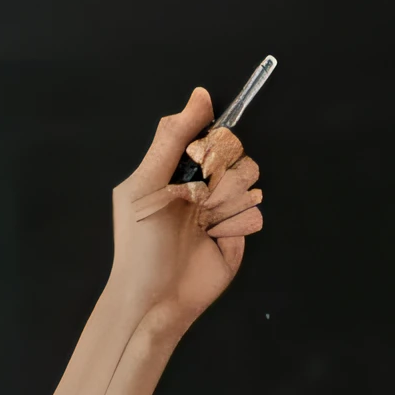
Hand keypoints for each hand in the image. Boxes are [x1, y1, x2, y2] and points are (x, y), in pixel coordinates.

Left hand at [108, 87, 265, 334]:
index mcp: (177, 168)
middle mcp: (202, 183)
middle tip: (195, 200)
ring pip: (248, 178)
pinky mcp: (240, 232)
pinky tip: (215, 238)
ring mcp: (223, 207)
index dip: (212, 141)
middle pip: (234, 152)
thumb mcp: (145, 184)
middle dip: (216, 175)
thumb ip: (172, 139)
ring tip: (203, 224)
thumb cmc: (140, 242)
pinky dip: (235, 223)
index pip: (209, 133)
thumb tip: (201, 95)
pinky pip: (254, 210)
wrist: (154, 298)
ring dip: (225, 200)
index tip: (202, 158)